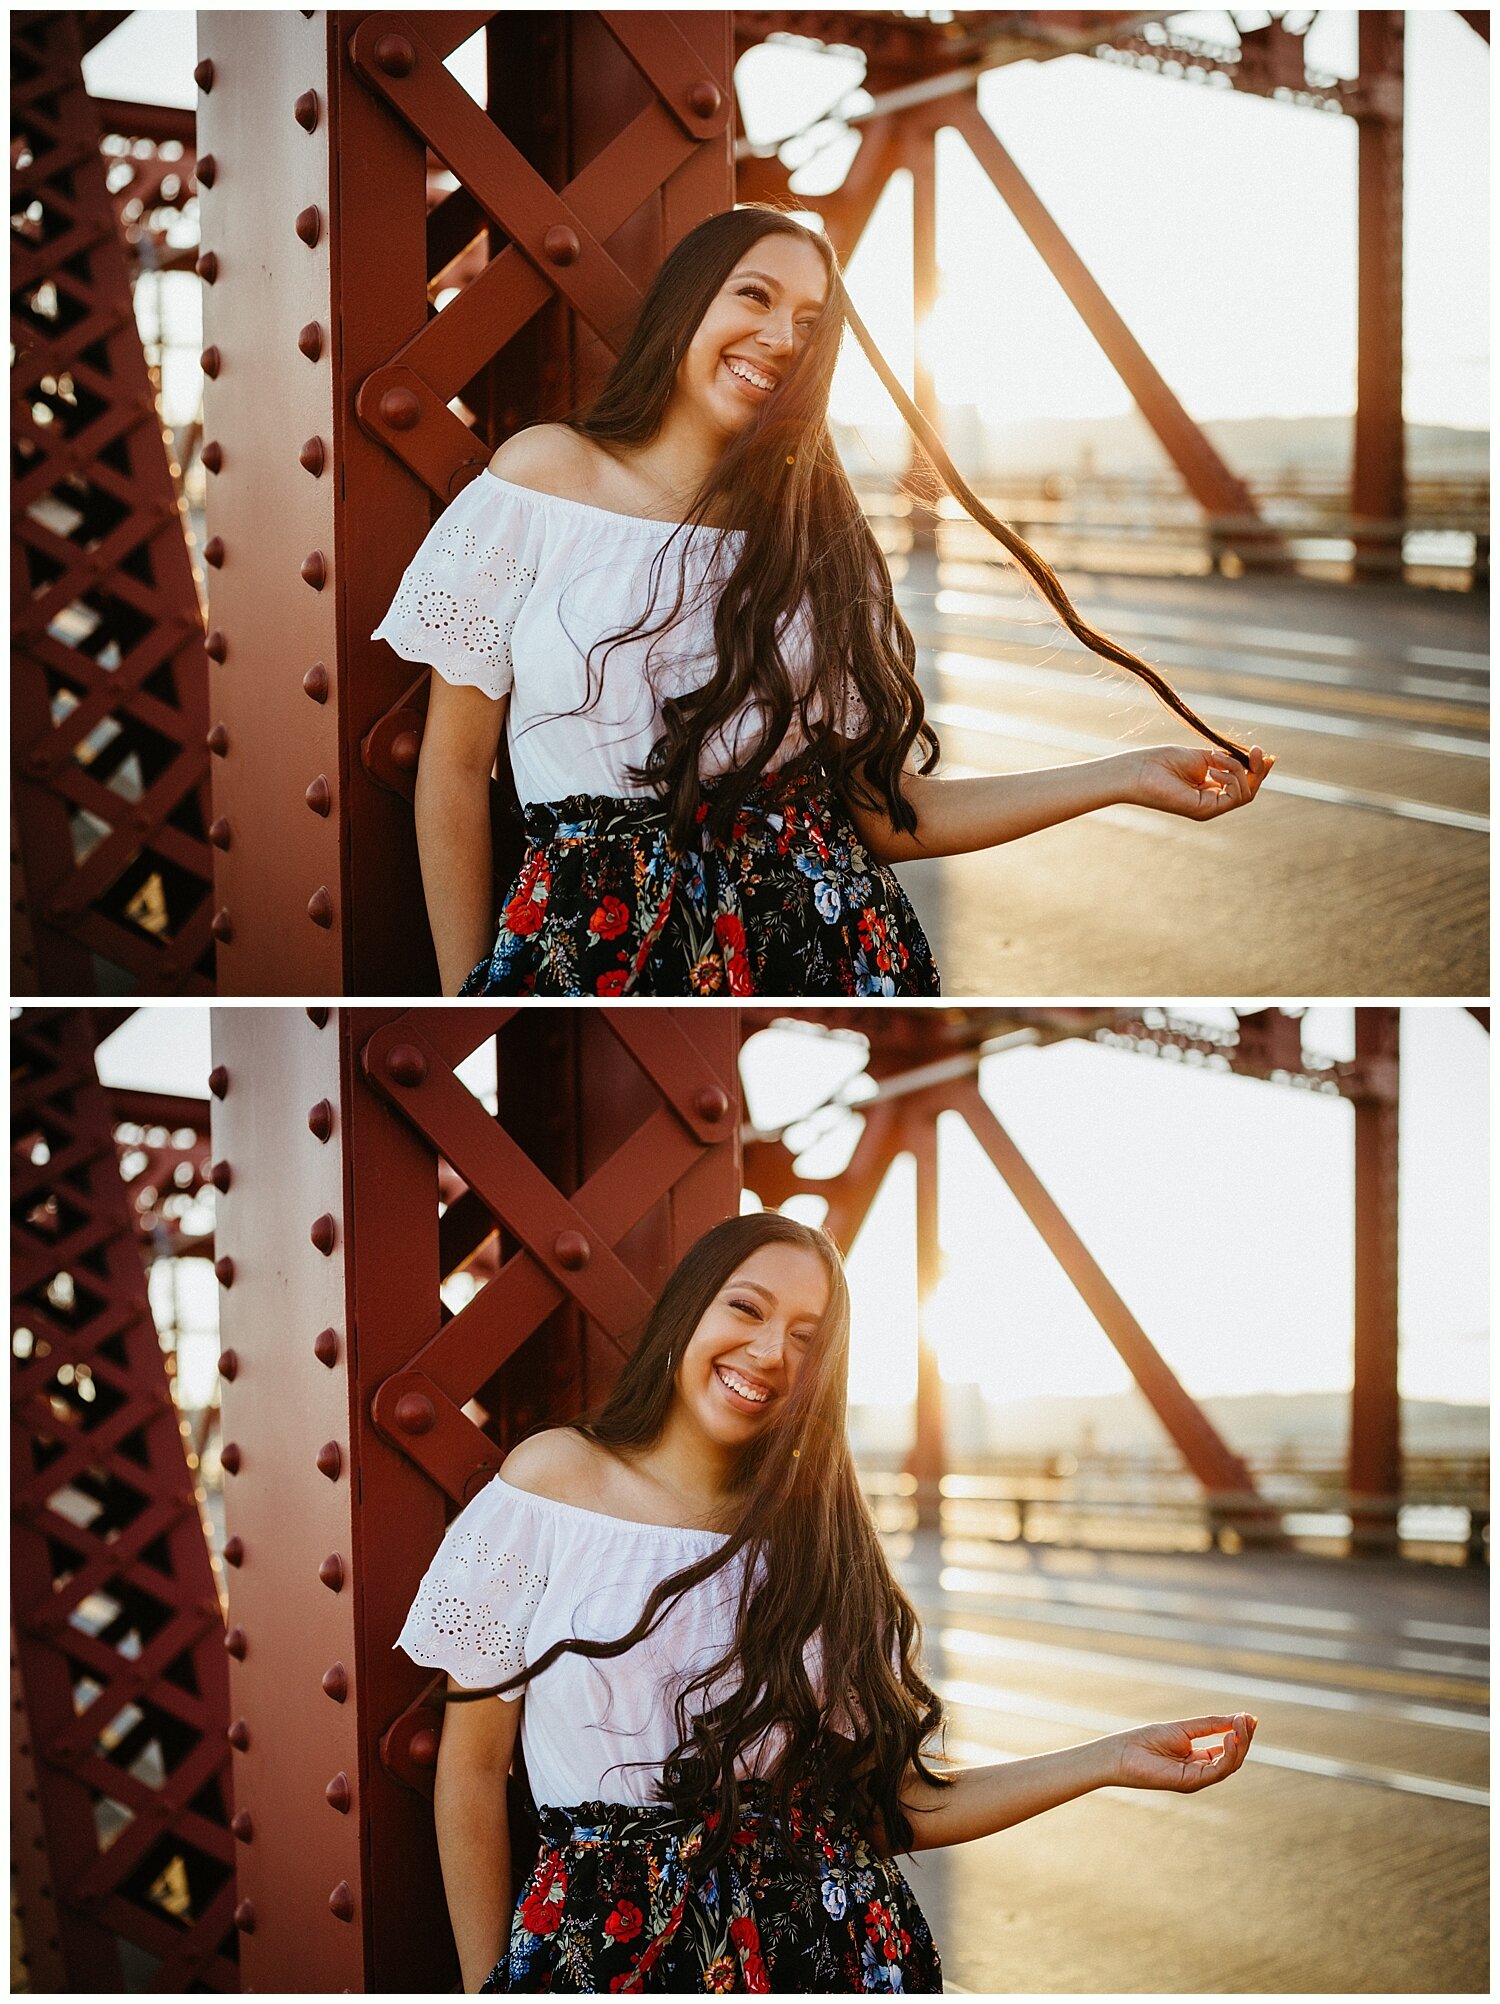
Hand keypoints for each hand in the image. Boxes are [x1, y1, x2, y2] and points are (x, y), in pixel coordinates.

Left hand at [1108, 1713, 1257, 1792]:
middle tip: (1250, 1720)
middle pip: (1232, 1758)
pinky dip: (1228, 1754)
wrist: (1123, 1753)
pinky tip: (1230, 1738)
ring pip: (1229, 1766)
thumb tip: (1240, 1717)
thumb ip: (1211, 1725)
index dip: (1240, 1734)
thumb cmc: (1147, 1739)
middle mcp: (1200, 1771)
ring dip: (1240, 1745)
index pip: (1227, 1749)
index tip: (1251, 1718)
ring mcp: (1196, 1778)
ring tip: (1242, 1725)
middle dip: (1244, 1739)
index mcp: (1197, 1759)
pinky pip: (1217, 1770)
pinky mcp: (1191, 1782)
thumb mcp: (1185, 1728)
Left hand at [1128, 744, 1274, 820]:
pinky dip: (1232, 778)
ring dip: (1240, 771)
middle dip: (1257, 770)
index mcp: (1210, 790)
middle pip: (1249, 790)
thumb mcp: (1204, 757)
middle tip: (1257, 751)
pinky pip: (1235, 796)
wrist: (1139, 770)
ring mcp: (1208, 808)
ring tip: (1216, 759)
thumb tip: (1254, 757)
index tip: (1262, 751)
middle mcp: (1211, 802)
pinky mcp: (1204, 811)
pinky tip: (1213, 769)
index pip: (1243, 783)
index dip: (1257, 769)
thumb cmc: (1162, 761)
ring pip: (1246, 794)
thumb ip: (1227, 760)